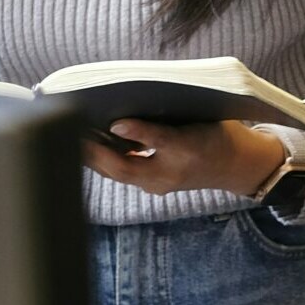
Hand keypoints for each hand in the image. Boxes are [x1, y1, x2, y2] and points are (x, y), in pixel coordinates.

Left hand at [84, 118, 287, 197]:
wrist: (235, 165)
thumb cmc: (218, 137)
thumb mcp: (199, 122)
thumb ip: (161, 123)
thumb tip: (120, 122)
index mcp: (184, 153)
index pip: (154, 143)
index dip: (134, 132)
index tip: (112, 121)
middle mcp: (166, 175)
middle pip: (121, 168)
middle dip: (93, 152)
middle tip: (69, 130)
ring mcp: (157, 183)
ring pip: (118, 172)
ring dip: (95, 157)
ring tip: (73, 135)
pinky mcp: (152, 182)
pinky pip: (123, 173)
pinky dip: (106, 159)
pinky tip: (93, 143)